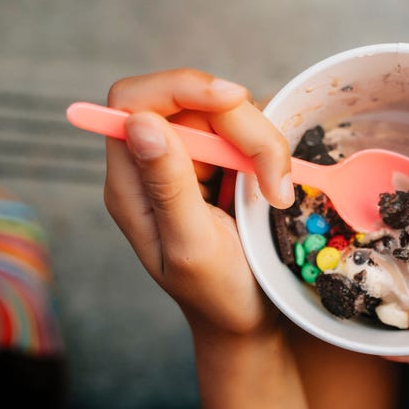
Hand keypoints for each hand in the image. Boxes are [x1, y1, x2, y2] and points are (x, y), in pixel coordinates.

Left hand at [103, 69, 294, 335]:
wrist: (250, 321)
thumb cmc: (219, 295)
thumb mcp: (193, 246)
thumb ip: (168, 185)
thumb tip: (140, 122)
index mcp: (130, 182)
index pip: (134, 101)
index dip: (181, 87)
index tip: (233, 101)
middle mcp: (155, 162)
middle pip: (192, 101)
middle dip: (242, 127)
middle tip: (274, 180)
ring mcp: (190, 161)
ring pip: (227, 112)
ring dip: (263, 144)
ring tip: (278, 195)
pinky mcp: (223, 163)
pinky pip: (247, 131)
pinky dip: (271, 152)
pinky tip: (277, 189)